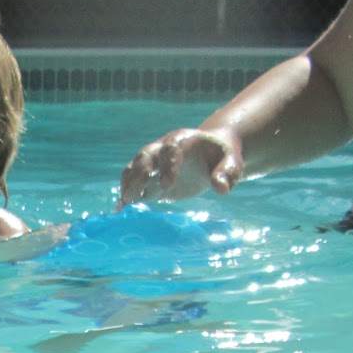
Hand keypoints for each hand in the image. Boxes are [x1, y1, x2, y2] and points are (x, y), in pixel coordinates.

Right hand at [119, 128, 242, 208]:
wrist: (211, 154)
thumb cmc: (222, 157)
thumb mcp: (232, 162)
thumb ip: (227, 173)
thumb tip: (221, 188)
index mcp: (182, 141)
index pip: (171, 150)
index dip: (167, 166)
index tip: (166, 185)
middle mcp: (162, 149)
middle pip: (145, 157)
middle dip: (138, 175)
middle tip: (133, 196)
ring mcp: (153, 164)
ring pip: (134, 169)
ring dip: (127, 185)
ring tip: (123, 204)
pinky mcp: (150, 179)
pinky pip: (133, 184)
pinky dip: (126, 196)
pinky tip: (120, 211)